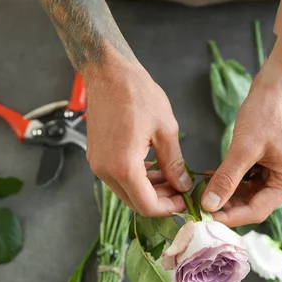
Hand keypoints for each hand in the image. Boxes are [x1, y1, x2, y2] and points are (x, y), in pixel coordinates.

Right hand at [83, 50, 191, 215]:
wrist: (109, 73)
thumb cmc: (137, 95)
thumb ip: (174, 163)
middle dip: (160, 201)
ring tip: (172, 178)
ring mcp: (98, 164)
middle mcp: (105, 171)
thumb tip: (182, 185)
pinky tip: (155, 167)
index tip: (185, 201)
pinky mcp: (97, 157)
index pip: (147, 205)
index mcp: (123, 166)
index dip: (169, 208)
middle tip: (181, 190)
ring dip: (150, 190)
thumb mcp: (166, 130)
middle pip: (135, 203)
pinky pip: (119, 178)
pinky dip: (138, 179)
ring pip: (127, 192)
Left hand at [201, 60, 281, 226]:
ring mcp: (274, 170)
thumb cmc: (267, 113)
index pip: (256, 211)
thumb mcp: (244, 148)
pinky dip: (229, 179)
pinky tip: (211, 176)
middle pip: (251, 204)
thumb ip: (227, 179)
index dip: (230, 217)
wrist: (279, 83)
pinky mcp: (265, 160)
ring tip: (202, 192)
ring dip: (226, 192)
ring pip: (246, 192)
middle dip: (226, 206)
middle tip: (199, 206)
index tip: (205, 217)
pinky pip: (246, 177)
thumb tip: (210, 205)